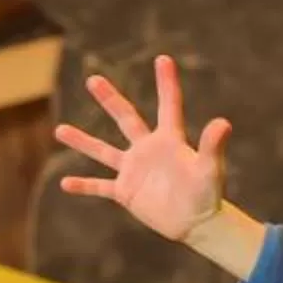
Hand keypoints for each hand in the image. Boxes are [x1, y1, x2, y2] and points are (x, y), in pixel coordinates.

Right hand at [56, 57, 232, 249]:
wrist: (197, 223)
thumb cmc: (208, 195)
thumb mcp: (210, 170)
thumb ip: (213, 146)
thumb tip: (224, 122)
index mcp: (169, 140)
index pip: (169, 105)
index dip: (166, 82)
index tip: (163, 59)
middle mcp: (148, 150)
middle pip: (125, 118)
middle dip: (109, 99)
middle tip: (93, 79)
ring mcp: (134, 170)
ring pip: (103, 151)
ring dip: (82, 141)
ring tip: (59, 130)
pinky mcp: (126, 192)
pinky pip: (100, 187)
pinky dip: (84, 186)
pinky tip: (65, 183)